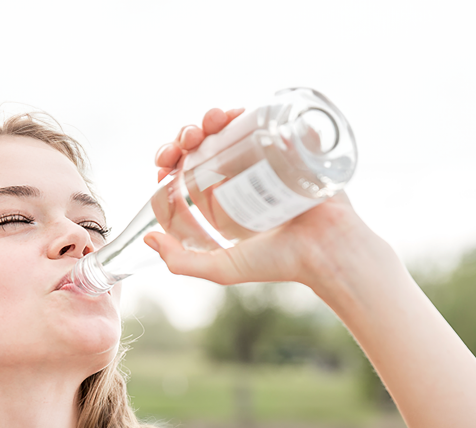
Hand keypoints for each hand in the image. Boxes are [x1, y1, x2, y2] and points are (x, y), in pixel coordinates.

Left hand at [147, 109, 392, 307]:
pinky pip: (261, 119)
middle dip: (185, 136)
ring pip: (227, 129)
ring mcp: (263, 160)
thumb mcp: (223, 268)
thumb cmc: (280, 263)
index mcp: (220, 201)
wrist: (328, 248)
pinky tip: (230, 114)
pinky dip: (242, 110)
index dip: (168, 162)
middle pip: (202, 147)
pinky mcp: (287, 145)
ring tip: (209, 123)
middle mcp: (239, 177)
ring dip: (209, 119)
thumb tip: (148, 235)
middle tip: (187, 141)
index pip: (184, 173)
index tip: (165, 163)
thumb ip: (181, 262)